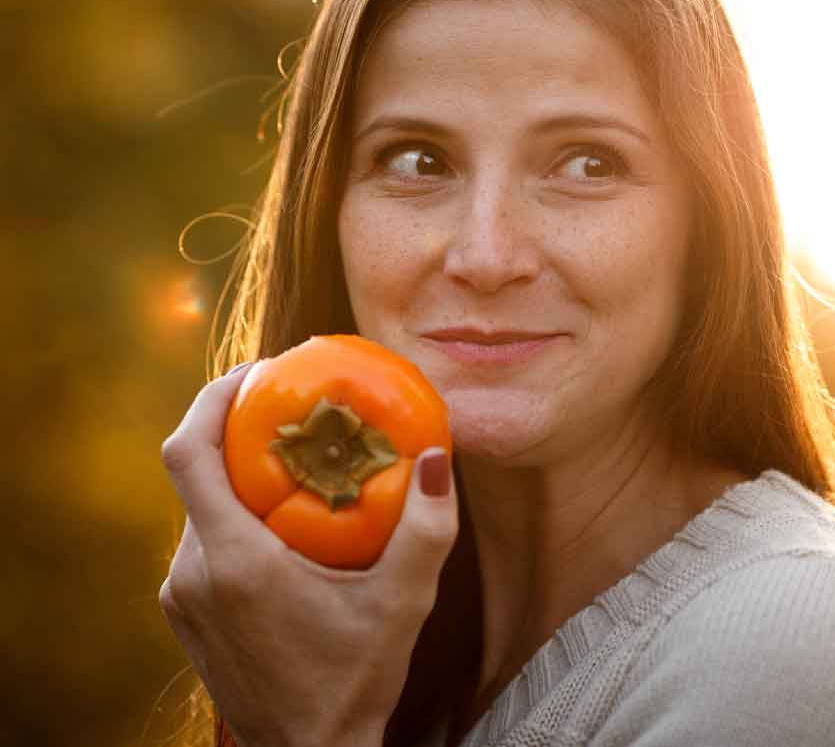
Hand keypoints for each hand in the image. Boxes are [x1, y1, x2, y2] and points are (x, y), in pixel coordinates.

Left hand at [158, 362, 457, 746]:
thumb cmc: (356, 680)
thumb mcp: (403, 602)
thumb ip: (425, 528)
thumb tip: (436, 455)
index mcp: (233, 561)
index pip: (187, 453)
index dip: (210, 399)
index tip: (256, 373)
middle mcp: (191, 573)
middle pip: (193, 474)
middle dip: (236, 431)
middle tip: (292, 407)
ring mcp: (180, 596)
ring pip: (199, 509)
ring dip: (237, 477)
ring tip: (294, 461)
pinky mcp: (184, 614)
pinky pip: (201, 542)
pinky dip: (234, 515)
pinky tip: (283, 521)